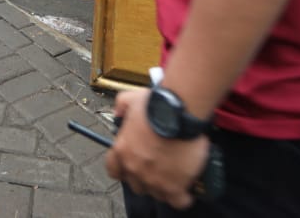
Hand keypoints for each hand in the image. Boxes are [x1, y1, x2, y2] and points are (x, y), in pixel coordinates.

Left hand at [105, 89, 208, 209]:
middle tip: (158, 167)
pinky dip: (181, 197)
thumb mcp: (131, 98)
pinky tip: (186, 191)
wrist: (179, 113)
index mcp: (122, 150)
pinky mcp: (173, 187)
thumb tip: (118, 111)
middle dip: (145, 177)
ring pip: (156, 193)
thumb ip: (121, 105)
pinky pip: (177, 201)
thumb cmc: (157, 105)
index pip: (113, 169)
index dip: (123, 168)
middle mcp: (134, 168)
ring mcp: (153, 180)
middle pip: (136, 183)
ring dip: (163, 186)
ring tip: (174, 177)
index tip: (131, 164)